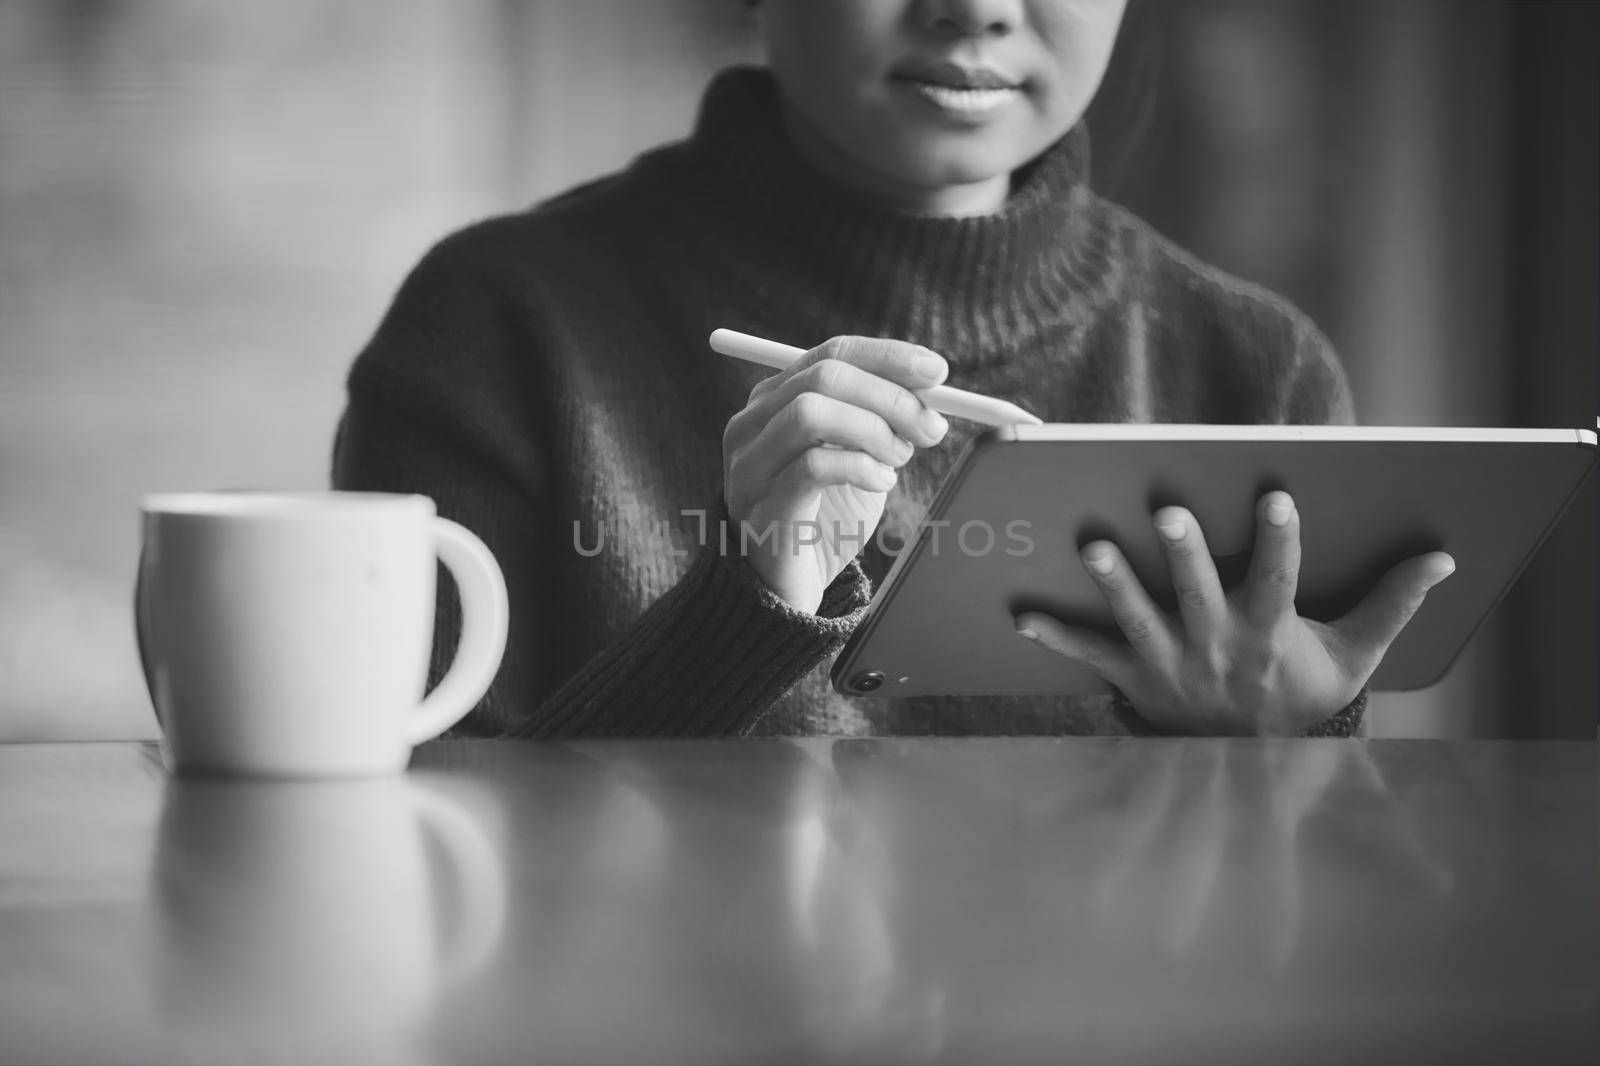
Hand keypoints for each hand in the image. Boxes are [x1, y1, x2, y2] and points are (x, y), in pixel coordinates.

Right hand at [723, 336, 949, 612]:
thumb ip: (881, 418)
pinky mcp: (762, 506)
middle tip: (931, 427)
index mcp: (773, 400)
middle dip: (890, 396)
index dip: (888, 358)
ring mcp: (750, 465)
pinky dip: (859, 467)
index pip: (832, 354)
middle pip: (824, 376)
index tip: (937, 373)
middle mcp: (752, 424)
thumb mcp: (858, 456)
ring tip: (897, 460)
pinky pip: (812, 466)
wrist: (786, 589)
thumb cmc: (826, 517)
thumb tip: (932, 384)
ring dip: (872, 430)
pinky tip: (880, 483)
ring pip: (810, 412)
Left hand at [1014, 492, 1456, 734]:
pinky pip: (1090, 654)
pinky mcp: (1133, 677)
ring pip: (1138, 618)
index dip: (1281, 540)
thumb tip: (1441, 557)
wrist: (1251, 764)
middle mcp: (1215, 646)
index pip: (1279, 580)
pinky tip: (1020, 614)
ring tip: (1092, 545)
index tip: (1278, 495)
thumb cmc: (1301, 694)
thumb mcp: (1353, 656)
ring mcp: (1169, 662)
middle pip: (1198, 594)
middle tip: (1168, 510)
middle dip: (1184, 554)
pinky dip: (1055, 636)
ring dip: (1115, 583)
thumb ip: (1391, 603)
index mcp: (1268, 634)